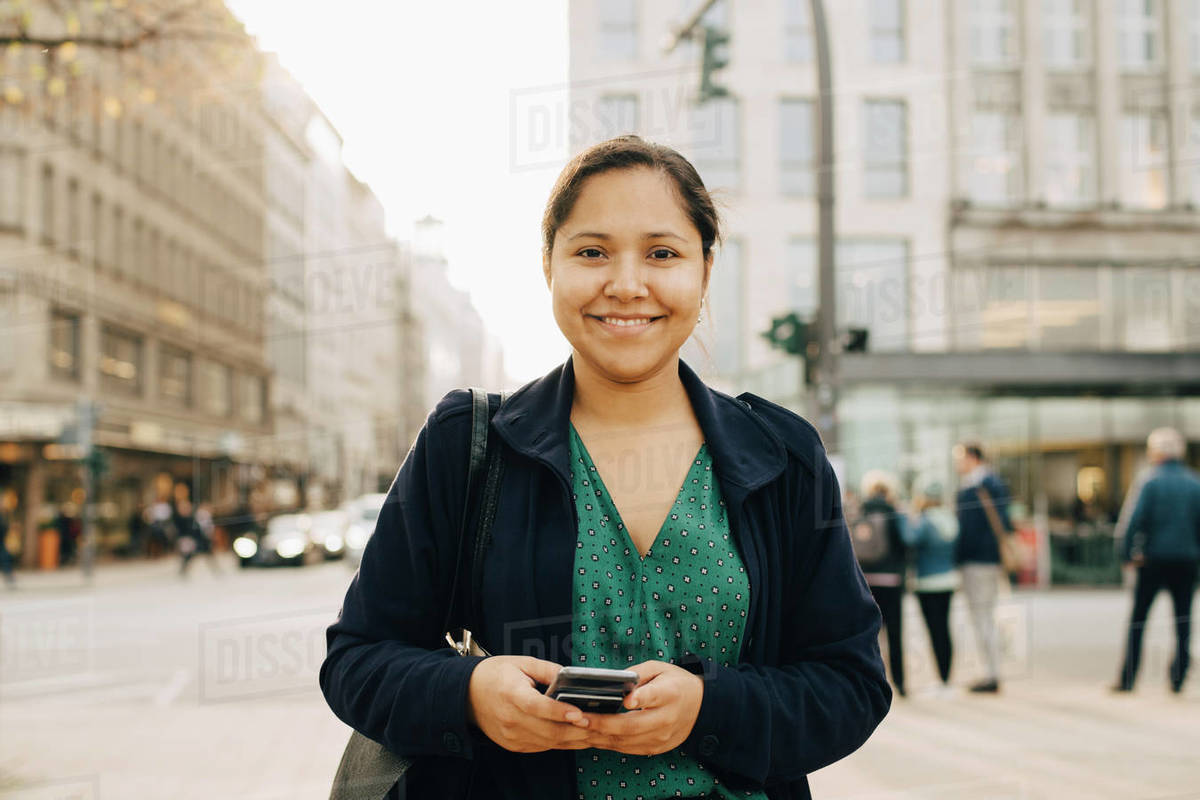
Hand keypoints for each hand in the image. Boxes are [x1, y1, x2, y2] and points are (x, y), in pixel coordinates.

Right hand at [466, 656, 592, 752]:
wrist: (467, 695)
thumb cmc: (494, 675)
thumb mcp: (521, 662)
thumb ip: (548, 669)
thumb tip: (572, 677)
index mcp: (510, 693)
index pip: (537, 706)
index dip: (559, 711)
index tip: (580, 712)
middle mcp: (510, 718)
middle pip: (548, 730)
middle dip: (577, 730)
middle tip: (600, 724)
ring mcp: (511, 735)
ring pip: (549, 742)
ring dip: (574, 739)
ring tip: (595, 732)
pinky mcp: (514, 744)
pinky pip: (542, 746)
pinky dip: (561, 743)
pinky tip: (577, 736)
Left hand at [573, 660, 704, 755]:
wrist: (701, 708)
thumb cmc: (676, 683)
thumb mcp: (660, 668)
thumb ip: (637, 674)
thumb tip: (613, 681)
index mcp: (670, 693)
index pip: (654, 696)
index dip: (640, 698)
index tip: (626, 699)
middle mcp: (667, 718)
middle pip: (632, 725)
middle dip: (603, 723)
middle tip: (579, 718)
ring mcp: (661, 737)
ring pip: (626, 741)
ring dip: (600, 736)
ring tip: (577, 728)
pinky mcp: (656, 748)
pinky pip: (627, 748)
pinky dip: (608, 742)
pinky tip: (591, 735)